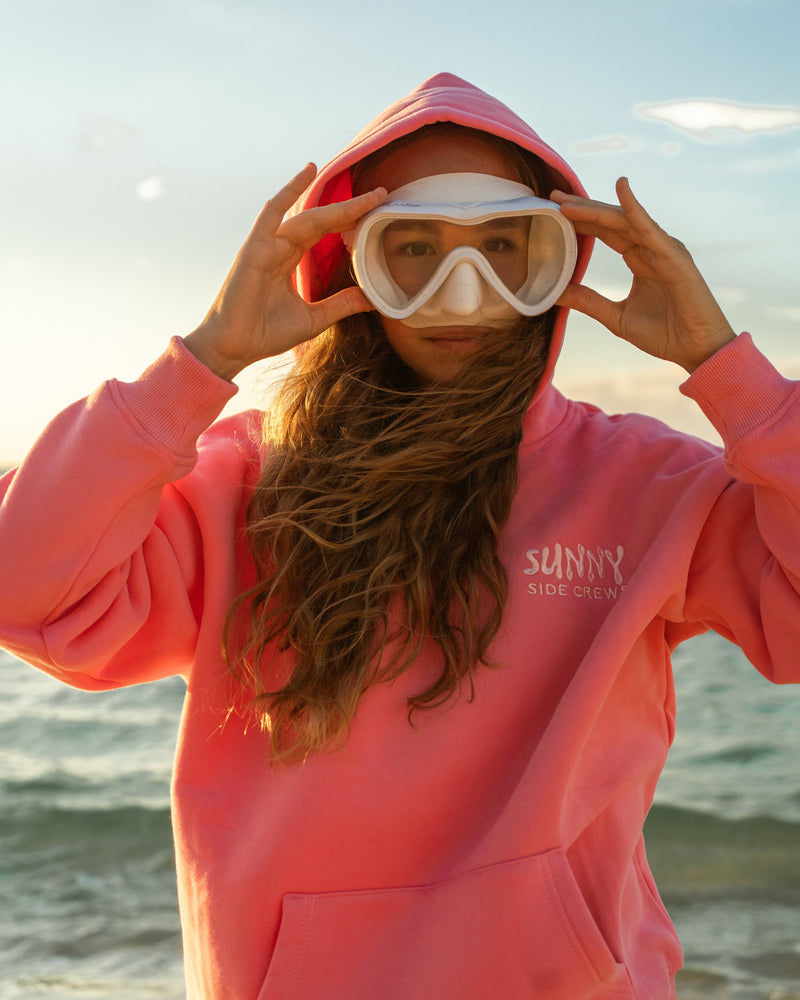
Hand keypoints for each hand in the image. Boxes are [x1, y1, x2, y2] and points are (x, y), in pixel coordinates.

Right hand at [184, 164, 386, 379]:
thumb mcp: (314, 318)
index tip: (377, 211)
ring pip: (307, 217)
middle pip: (321, 221)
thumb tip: (372, 300)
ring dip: (337, 206)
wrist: (234, 347)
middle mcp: (280, 248)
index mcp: (290, 261)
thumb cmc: (266, 333)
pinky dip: (289, 191)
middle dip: (351, 209)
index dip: (350, 221)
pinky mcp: (254, 248)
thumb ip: (341, 305)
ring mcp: (267, 245)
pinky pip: (272, 213)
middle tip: (381, 195)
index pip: (325, 233)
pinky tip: (308, 170)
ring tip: (365, 195)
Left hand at [551, 178, 734, 372]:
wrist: (697, 350)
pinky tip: (620, 189)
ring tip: (568, 201)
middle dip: (584, 208)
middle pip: (613, 221)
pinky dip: (635, 209)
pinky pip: (650, 229)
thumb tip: (557, 293)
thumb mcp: (616, 317)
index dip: (583, 220)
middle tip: (554, 195)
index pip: (606, 232)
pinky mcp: (675, 256)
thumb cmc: (664, 334)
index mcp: (640, 259)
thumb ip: (589, 302)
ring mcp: (664, 249)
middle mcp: (652, 248)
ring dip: (596, 209)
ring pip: (625, 221)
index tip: (555, 210)